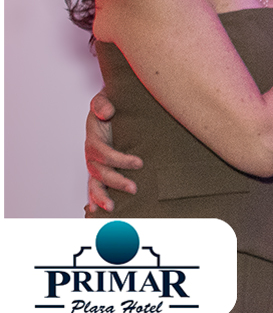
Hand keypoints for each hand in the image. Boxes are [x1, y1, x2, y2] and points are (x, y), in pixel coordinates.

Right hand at [85, 90, 141, 212]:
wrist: (106, 109)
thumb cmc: (108, 106)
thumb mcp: (103, 100)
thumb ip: (102, 104)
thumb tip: (107, 112)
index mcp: (94, 140)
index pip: (104, 153)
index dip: (120, 160)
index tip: (139, 162)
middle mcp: (92, 155)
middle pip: (101, 172)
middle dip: (116, 182)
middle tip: (134, 188)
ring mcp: (94, 165)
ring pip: (95, 184)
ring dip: (102, 197)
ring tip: (113, 207)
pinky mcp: (99, 170)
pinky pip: (94, 188)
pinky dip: (94, 200)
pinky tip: (98, 212)